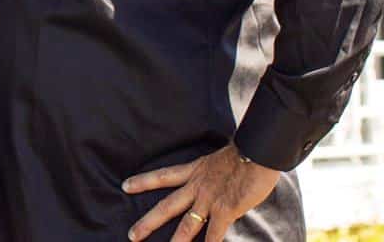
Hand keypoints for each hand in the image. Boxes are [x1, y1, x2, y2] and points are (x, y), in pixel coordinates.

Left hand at [122, 145, 280, 241]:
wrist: (258, 151)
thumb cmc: (247, 151)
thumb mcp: (220, 158)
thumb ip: (213, 172)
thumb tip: (216, 180)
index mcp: (195, 170)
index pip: (163, 175)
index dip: (143, 181)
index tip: (125, 186)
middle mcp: (197, 186)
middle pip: (166, 207)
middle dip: (148, 223)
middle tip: (132, 235)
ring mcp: (210, 200)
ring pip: (187, 225)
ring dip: (175, 241)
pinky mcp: (226, 210)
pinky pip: (214, 234)